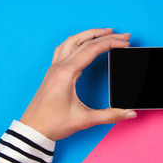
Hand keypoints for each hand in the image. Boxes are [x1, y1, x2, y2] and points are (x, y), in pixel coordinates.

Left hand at [21, 28, 136, 140]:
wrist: (32, 130)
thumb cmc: (53, 123)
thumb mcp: (85, 120)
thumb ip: (110, 115)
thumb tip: (130, 113)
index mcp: (67, 73)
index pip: (92, 49)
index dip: (111, 43)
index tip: (126, 43)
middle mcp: (59, 66)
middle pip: (84, 41)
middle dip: (105, 36)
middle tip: (123, 35)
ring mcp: (54, 68)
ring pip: (72, 41)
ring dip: (90, 34)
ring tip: (105, 32)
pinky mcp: (52, 72)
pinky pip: (63, 48)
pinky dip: (76, 41)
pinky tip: (82, 43)